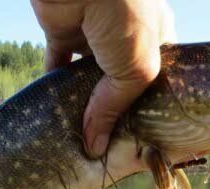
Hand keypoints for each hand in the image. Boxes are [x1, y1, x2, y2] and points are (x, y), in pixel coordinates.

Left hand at [31, 0, 175, 157]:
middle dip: (113, 113)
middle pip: (118, 84)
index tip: (139, 141)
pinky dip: (52, 88)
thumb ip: (115, 109)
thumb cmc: (127, 16)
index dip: (148, 110)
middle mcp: (126, 37)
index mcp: (157, 39)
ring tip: (79, 140)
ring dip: (82, 104)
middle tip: (107, 150)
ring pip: (86, 79)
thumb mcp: (135, 70)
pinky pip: (56, 67)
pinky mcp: (61, 31)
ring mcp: (93, 34)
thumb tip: (96, 147)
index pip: (155, 81)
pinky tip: (53, 116)